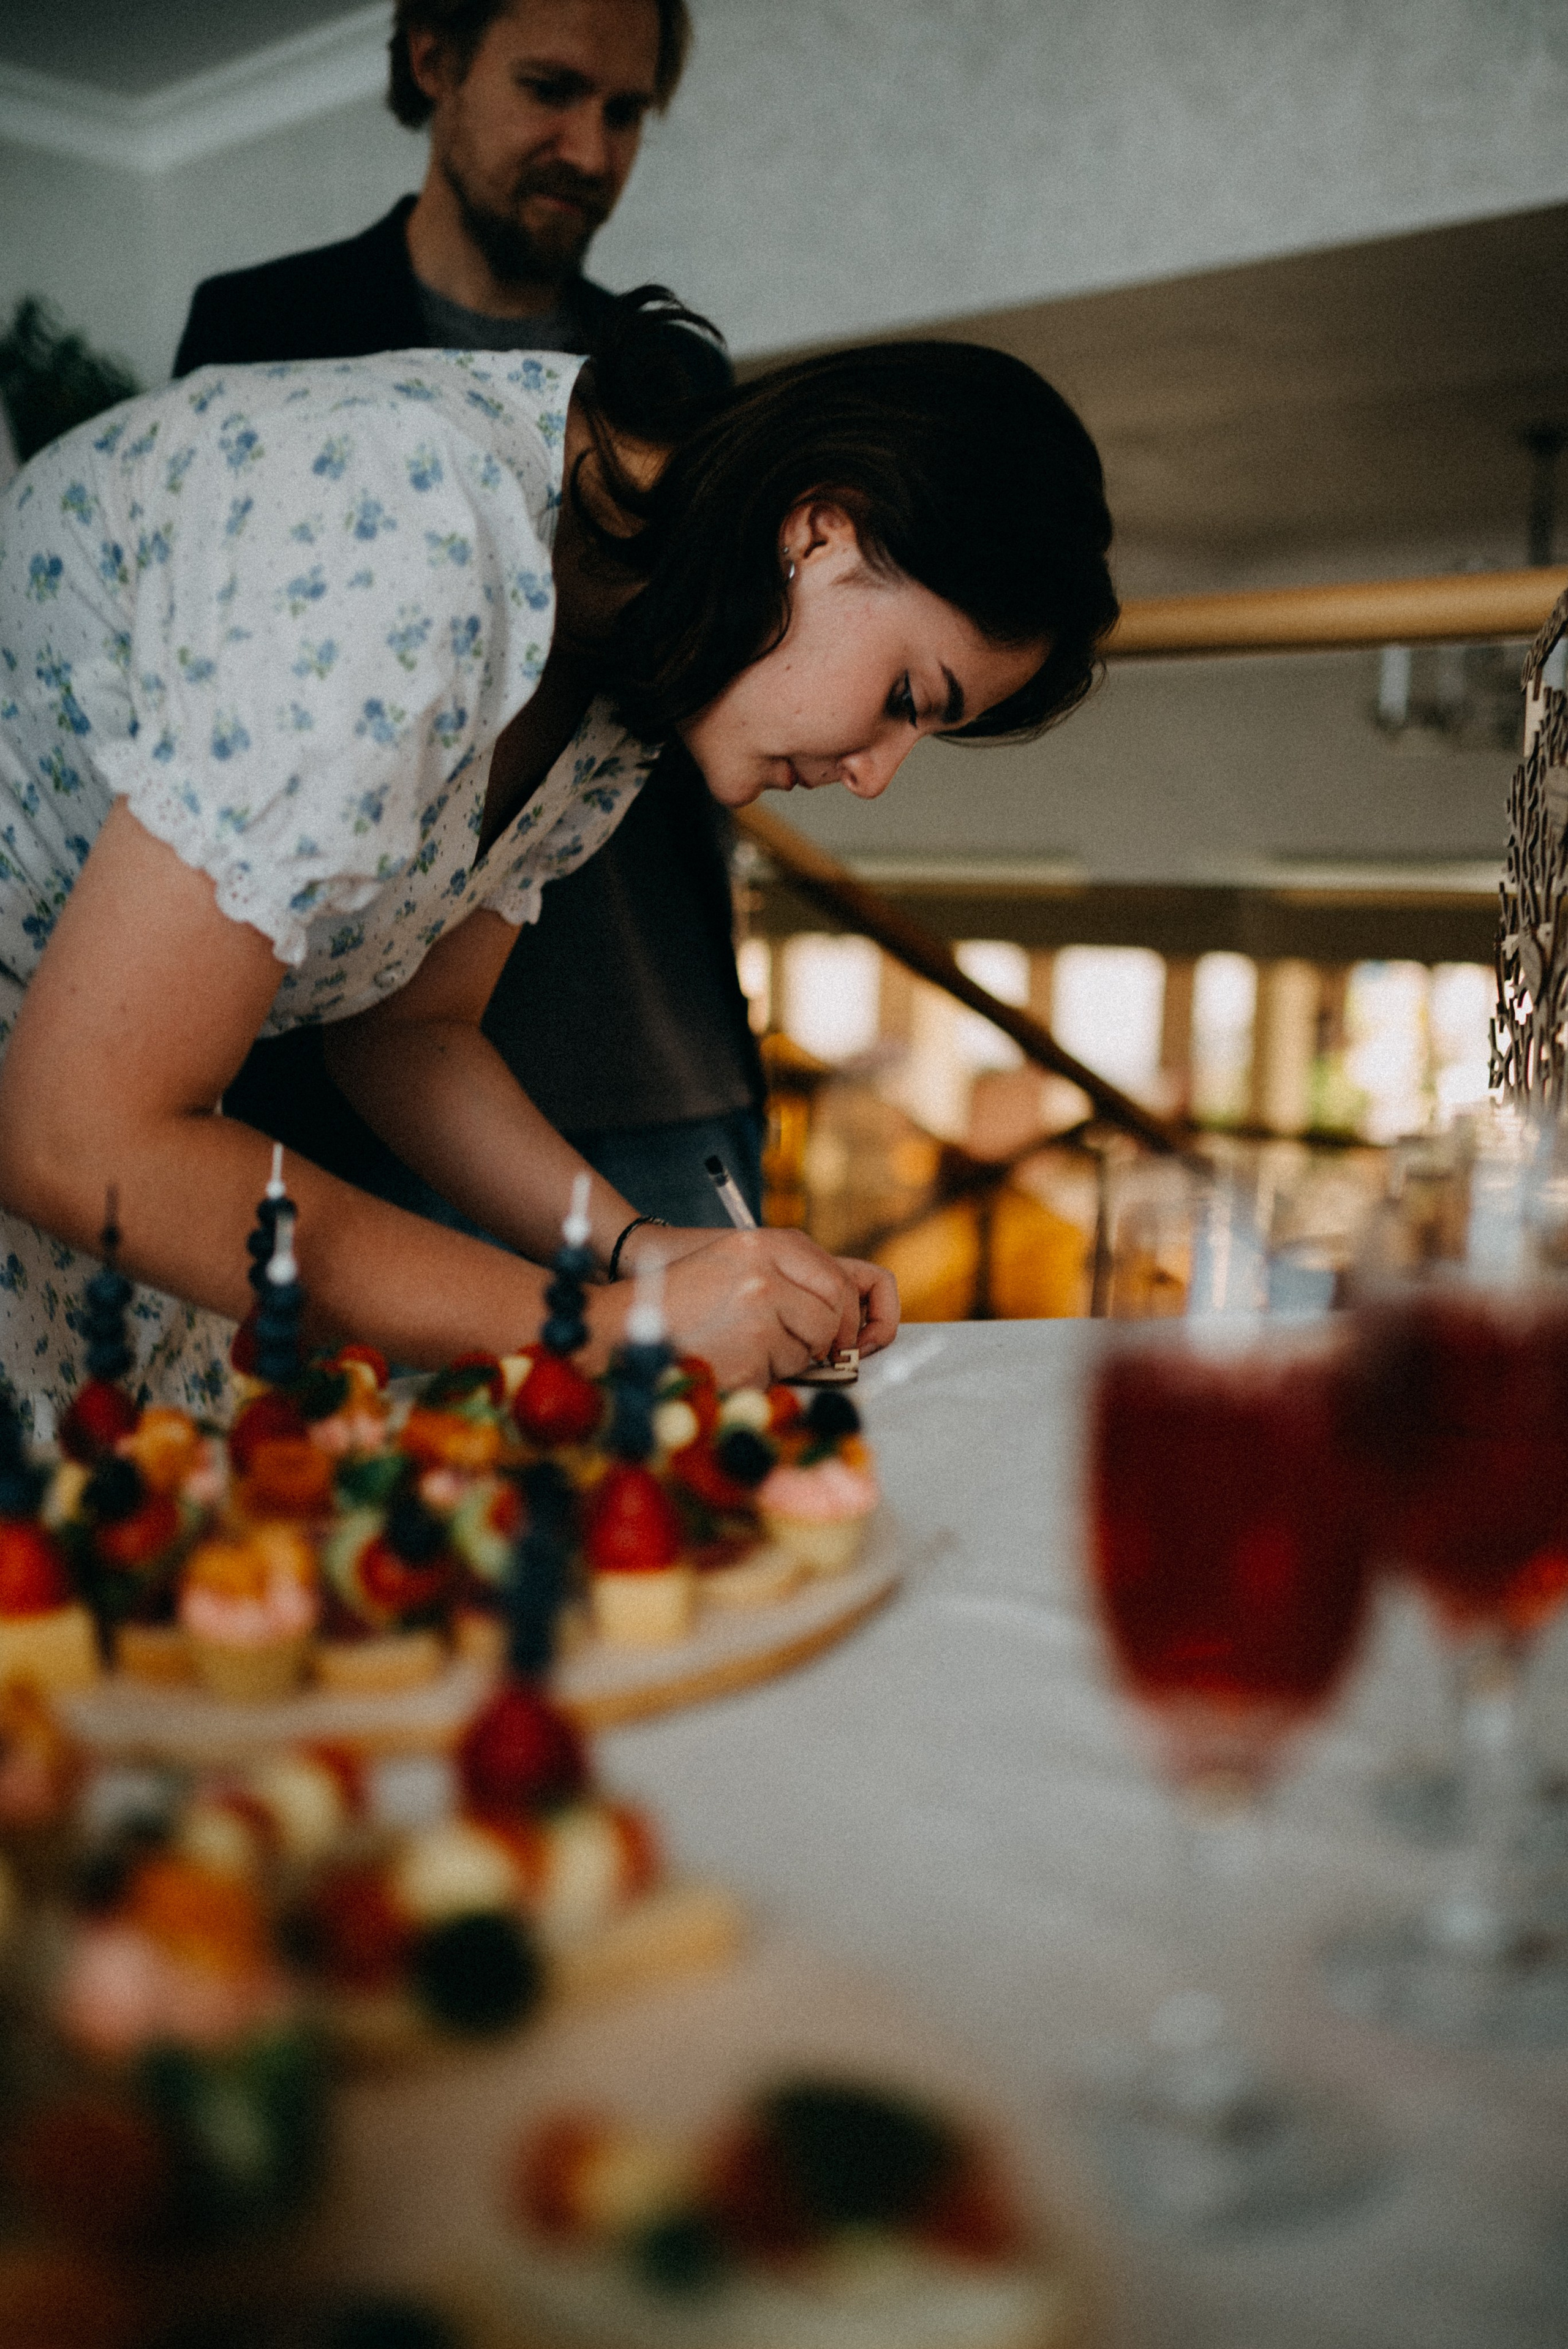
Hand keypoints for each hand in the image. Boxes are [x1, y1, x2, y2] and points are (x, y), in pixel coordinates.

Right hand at [628, 1226, 899, 1388]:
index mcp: (764, 1244)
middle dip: (830, 1339)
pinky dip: (765, 1376)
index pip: (838, 1277)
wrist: (624, 1327)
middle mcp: (766, 1272)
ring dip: (791, 1358)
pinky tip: (732, 1362)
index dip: (849, 1311)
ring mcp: (759, 1311)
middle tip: (819, 1353)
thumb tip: (846, 1310)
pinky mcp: (751, 1350)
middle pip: (833, 1313)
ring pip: (811, 1347)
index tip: (841, 1332)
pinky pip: (783, 1372)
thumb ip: (787, 1274)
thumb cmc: (682, 1299)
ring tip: (749, 1349)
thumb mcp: (735, 1263)